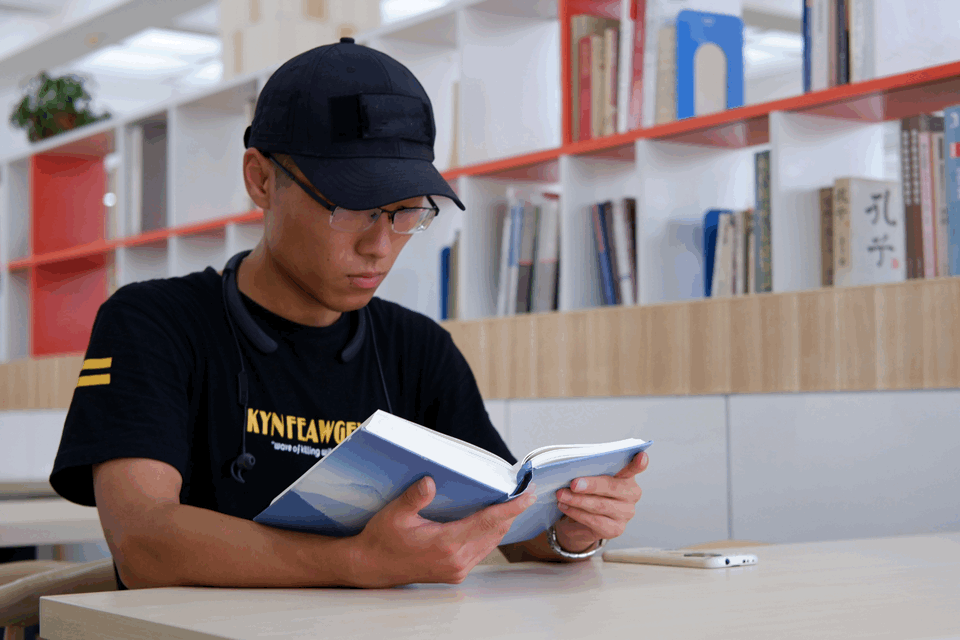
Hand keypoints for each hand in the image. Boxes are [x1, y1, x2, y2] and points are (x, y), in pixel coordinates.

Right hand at [347, 476, 535, 587]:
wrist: (372, 567)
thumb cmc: (382, 539)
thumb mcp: (395, 514)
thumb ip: (414, 497)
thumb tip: (430, 481)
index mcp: (446, 543)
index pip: (487, 522)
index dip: (510, 508)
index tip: (527, 496)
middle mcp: (456, 559)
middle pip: (495, 532)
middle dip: (511, 513)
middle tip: (524, 493)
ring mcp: (457, 569)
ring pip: (490, 543)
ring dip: (502, 524)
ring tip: (512, 504)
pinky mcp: (455, 573)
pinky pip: (481, 551)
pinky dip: (490, 535)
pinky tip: (491, 522)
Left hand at [553, 451, 648, 552]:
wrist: (580, 521)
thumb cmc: (586, 492)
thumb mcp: (589, 478)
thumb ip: (589, 470)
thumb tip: (574, 467)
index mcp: (627, 476)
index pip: (634, 468)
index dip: (638, 463)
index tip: (641, 456)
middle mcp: (631, 494)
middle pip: (613, 487)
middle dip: (591, 485)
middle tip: (573, 484)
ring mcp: (626, 513)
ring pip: (601, 505)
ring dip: (578, 500)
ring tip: (561, 495)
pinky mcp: (616, 529)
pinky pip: (594, 520)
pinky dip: (577, 513)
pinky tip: (565, 507)